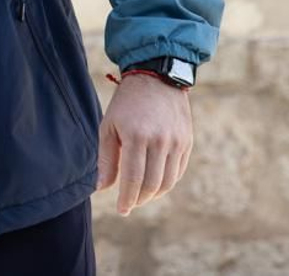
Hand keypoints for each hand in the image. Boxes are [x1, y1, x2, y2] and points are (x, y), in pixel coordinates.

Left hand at [96, 73, 191, 214]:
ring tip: (141, 195)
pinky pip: (179, 171)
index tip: (121, 210)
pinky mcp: (187, 141)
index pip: (133, 179)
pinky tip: (155, 182)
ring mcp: (177, 141)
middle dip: (140, 199)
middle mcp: (160, 140)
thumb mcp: (109, 126)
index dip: (127, 198)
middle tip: (130, 204)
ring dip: (154, 194)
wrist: (156, 78)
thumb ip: (106, 159)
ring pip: (168, 181)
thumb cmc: (126, 103)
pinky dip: (167, 182)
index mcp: (136, 136)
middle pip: (152, 184)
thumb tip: (102, 188)